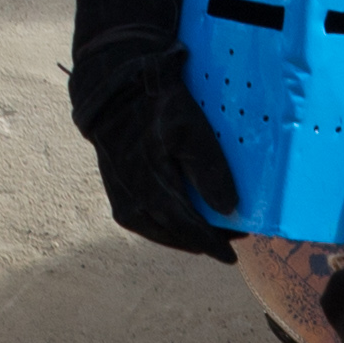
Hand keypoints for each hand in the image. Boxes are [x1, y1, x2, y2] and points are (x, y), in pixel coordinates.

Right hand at [86, 54, 242, 262]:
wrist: (111, 86)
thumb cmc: (155, 106)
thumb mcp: (189, 129)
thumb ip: (209, 170)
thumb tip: (229, 210)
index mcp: (152, 190)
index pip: (188, 228)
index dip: (212, 243)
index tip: (232, 256)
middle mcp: (132, 201)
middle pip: (173, 233)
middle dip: (200, 242)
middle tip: (227, 243)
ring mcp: (120, 196)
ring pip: (156, 230)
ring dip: (181, 237)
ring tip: (204, 236)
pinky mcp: (114, 187)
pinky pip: (142, 220)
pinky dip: (162, 226)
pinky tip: (173, 221)